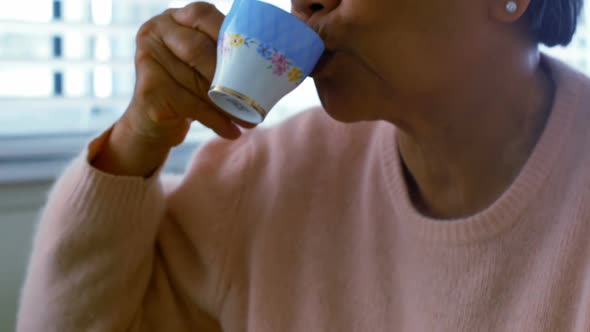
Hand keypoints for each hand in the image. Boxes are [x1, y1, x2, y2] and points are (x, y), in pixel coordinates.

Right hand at [92, 2, 253, 176]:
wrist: (151, 120)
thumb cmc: (186, 86)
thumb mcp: (201, 64)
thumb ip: (221, 54)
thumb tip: (266, 67)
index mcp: (174, 18)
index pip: (204, 16)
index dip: (231, 38)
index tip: (258, 62)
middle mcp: (155, 31)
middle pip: (198, 50)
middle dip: (231, 77)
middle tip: (256, 98)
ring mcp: (147, 58)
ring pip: (197, 82)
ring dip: (227, 105)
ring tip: (249, 121)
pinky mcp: (148, 90)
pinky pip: (190, 105)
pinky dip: (215, 121)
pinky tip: (231, 132)